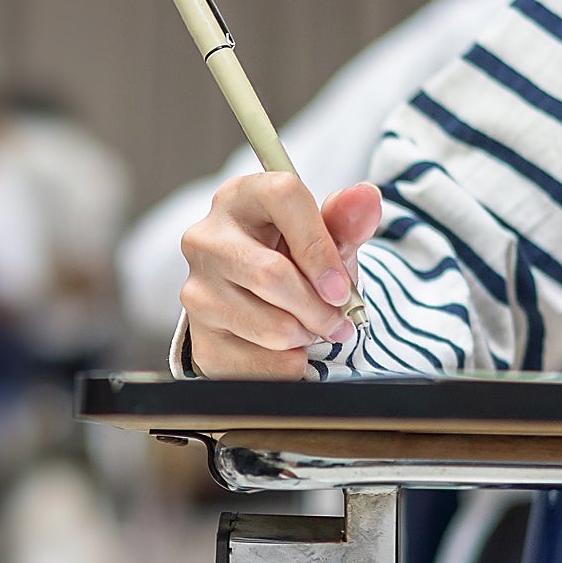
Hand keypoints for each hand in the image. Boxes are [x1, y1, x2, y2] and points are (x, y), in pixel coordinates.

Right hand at [180, 175, 381, 378]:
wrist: (265, 303)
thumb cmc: (297, 258)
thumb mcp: (328, 236)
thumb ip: (349, 219)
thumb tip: (365, 197)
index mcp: (241, 197)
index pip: (282, 198)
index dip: (319, 246)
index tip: (340, 287)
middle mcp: (206, 238)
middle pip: (270, 274)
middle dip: (318, 307)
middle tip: (339, 321)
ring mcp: (196, 289)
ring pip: (269, 327)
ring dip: (306, 336)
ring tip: (310, 327)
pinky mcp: (199, 338)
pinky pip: (257, 366)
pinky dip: (288, 364)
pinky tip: (289, 348)